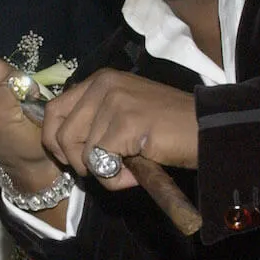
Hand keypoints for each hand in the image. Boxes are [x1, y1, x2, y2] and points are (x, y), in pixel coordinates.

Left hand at [42, 69, 197, 190]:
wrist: (206, 129)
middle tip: (101, 168)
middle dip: (75, 161)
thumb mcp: (123, 111)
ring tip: (127, 170)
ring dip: (102, 173)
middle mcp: (103, 84)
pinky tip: (135, 172)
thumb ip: (94, 119)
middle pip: (61, 134)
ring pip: (81, 153)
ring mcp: (114, 101)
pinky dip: (115, 180)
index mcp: (99, 80)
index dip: (55, 141)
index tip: (70, 159)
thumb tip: (61, 145)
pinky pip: (101, 164)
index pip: (53, 111)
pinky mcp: (125, 123)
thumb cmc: (166, 126)